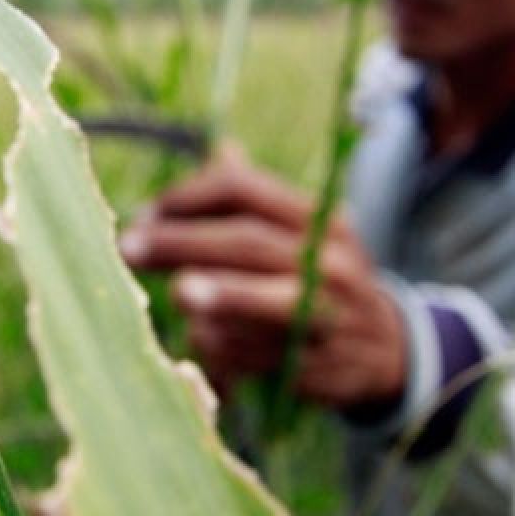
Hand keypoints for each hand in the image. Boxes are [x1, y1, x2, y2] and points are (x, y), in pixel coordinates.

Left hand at [119, 146, 406, 409]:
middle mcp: (329, 263)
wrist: (386, 351)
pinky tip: (199, 337)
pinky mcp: (314, 366)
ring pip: (257, 302)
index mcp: (321, 220)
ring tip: (176, 292)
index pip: (247, 189)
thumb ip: (260, 199)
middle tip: (129, 248)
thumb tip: (221, 148)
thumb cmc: (324, 278)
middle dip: (182, 243)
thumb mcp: (309, 233)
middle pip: (247, 242)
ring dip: (209, 297)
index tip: (148, 212)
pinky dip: (220, 345)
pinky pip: (254, 353)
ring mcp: (326, 316)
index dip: (190, 196)